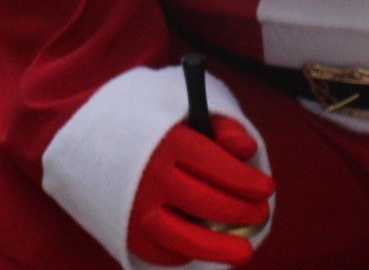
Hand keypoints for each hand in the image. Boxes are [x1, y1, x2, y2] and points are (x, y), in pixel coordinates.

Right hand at [128, 116, 273, 266]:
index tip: (267, 188)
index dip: (245, 179)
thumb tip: (247, 148)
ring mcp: (137, 209)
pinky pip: (166, 251)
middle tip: (261, 213)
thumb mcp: (191, 118)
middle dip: (239, 210)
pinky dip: (191, 251)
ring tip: (246, 251)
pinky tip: (210, 246)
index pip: (213, 164)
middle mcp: (149, 176)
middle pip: (204, 202)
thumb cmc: (161, 134)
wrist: (100, 147)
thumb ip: (223, 129)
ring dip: (220, 247)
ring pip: (184, 237)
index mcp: (166, 141)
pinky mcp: (129, 235)